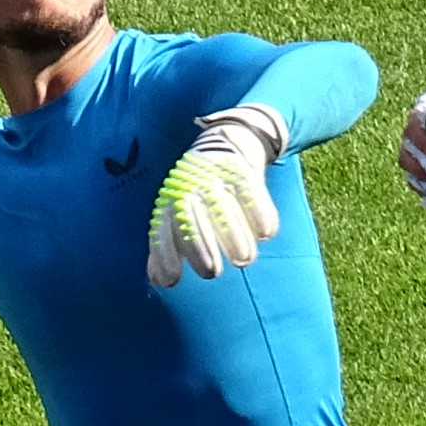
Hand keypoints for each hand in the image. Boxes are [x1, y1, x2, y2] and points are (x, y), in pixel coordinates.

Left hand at [146, 109, 282, 286]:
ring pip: (222, 210)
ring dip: (234, 238)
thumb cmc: (196, 194)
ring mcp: (214, 179)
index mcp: (169, 203)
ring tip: (243, 259)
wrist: (224, 144)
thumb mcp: (176, 214)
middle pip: (189, 220)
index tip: (172, 281)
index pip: (161, 230)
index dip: (164, 256)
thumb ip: (166, 247)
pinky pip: (250, 193)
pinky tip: (265, 234)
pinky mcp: (240, 170)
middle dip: (199, 249)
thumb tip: (160, 280)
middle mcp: (188, 189)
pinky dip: (260, 215)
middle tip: (211, 272)